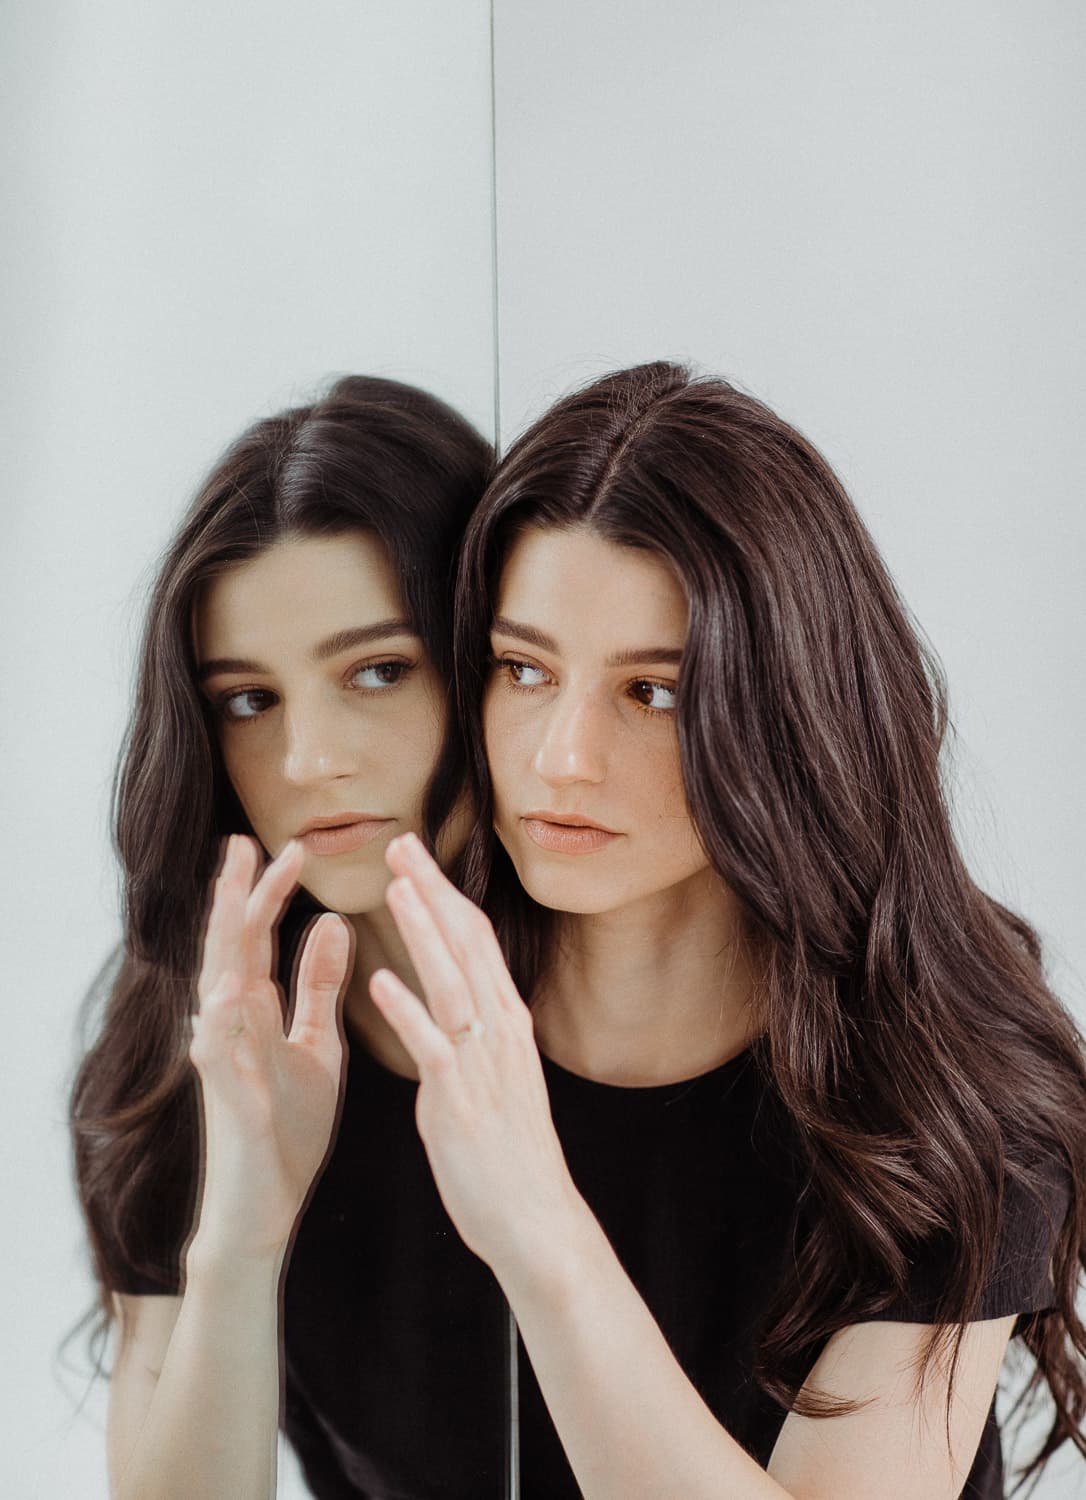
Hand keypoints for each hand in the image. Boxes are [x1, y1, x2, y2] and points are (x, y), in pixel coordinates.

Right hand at [188, 834, 349, 1262]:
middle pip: (231, 948)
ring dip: (224, 940)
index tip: (292, 848)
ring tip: (232, 891)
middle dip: (238, 896)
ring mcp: (223, 1059)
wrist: (269, 1203)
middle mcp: (231, 1025)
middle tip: (244, 842)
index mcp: (256, 1009)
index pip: (259, 936)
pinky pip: (217, 1054)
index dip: (272, 892)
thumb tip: (331, 920)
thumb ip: (319, 985)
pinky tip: (226, 991)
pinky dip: (219, 1021)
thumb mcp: (318, 1042)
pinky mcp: (227, 1099)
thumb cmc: (288, 1123)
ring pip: (215, 987)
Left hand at [370, 833, 581, 1279]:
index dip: (445, 895)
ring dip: (422, 930)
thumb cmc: (512, 1156)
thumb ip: (482, 1037)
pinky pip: (431, 1045)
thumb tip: (468, 1006)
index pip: (476, 942)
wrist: (536, 1221)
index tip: (416, 859)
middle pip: (466, 944)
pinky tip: (380, 980)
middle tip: (401, 844)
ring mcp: (481, 1063)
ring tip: (394, 886)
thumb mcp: (503, 1078)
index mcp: (507, 1023)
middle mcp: (500, 1031)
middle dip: (433, 891)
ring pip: (451, 981)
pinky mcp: (459, 1099)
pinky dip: (407, 1009)